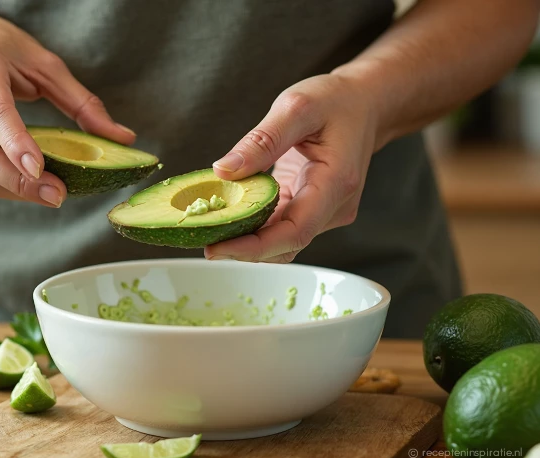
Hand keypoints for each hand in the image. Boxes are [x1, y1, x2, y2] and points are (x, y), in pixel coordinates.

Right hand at [0, 3, 134, 206]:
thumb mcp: (44, 64)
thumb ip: (82, 102)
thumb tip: (123, 137)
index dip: (17, 146)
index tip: (41, 170)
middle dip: (20, 181)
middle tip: (58, 196)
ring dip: (14, 190)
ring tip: (49, 195)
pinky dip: (1, 185)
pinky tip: (27, 186)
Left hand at [205, 74, 377, 261]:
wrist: (364, 103)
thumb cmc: (335, 101)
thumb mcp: (296, 107)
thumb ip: (261, 141)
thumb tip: (223, 170)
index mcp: (336, 183)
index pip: (295, 232)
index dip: (254, 248)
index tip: (217, 249)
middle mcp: (335, 206)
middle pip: (286, 244)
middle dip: (242, 249)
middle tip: (201, 240)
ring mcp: (325, 211)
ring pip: (281, 241)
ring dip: (245, 239)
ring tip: (208, 228)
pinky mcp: (311, 208)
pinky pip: (280, 226)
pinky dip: (253, 226)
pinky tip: (226, 216)